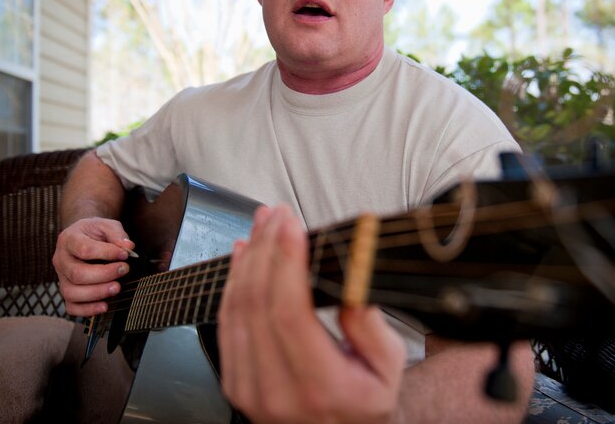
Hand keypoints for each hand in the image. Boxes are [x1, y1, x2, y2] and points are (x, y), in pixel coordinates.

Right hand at [52, 217, 135, 316]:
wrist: (83, 236)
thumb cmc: (95, 231)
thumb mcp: (106, 225)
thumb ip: (117, 233)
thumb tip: (128, 247)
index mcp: (69, 240)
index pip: (84, 250)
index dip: (107, 253)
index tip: (125, 255)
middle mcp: (61, 260)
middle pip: (77, 274)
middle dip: (104, 275)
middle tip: (124, 270)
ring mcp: (61, 277)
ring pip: (71, 292)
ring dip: (97, 293)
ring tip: (117, 287)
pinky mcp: (67, 291)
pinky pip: (71, 307)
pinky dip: (87, 310)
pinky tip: (105, 306)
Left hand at [217, 205, 405, 423]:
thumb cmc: (366, 399)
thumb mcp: (388, 366)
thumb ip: (370, 324)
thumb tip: (350, 279)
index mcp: (320, 388)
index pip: (290, 313)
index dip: (286, 263)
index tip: (291, 226)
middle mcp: (276, 393)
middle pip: (258, 305)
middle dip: (265, 249)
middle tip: (277, 215)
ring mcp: (249, 389)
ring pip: (236, 309)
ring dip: (247, 259)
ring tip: (262, 225)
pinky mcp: (235, 381)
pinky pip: (226, 322)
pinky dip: (233, 282)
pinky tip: (244, 255)